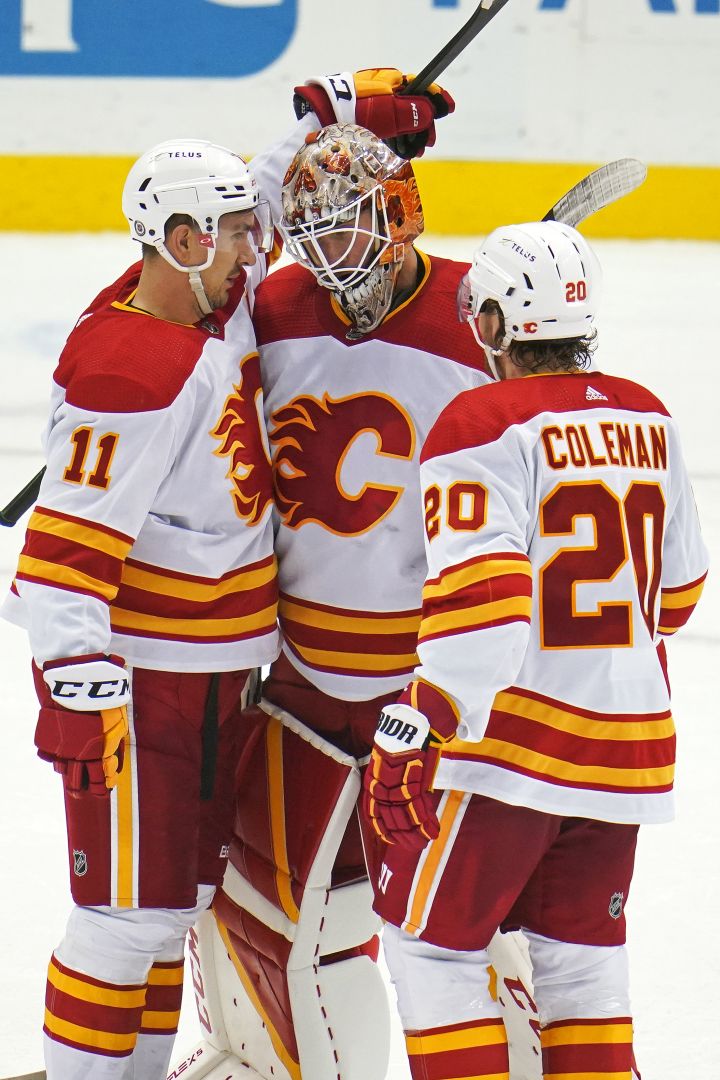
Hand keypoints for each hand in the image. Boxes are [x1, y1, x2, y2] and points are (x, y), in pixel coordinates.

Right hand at [35, 655, 130, 797]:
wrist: (80, 681)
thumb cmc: (106, 698)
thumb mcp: (119, 722)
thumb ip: (115, 741)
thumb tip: (114, 757)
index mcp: (99, 754)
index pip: (102, 781)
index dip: (105, 787)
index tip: (107, 789)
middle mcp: (78, 756)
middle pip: (79, 783)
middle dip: (85, 788)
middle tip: (88, 789)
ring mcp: (60, 747)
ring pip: (62, 770)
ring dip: (70, 771)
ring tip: (75, 769)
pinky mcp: (47, 737)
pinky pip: (47, 755)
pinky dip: (53, 756)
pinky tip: (60, 753)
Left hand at [293, 68, 454, 158]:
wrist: (321, 120)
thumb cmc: (355, 113)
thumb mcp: (388, 111)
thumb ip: (412, 111)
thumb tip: (430, 111)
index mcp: (390, 80)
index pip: (420, 85)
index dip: (436, 97)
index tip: (448, 109)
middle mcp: (382, 90)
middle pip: (412, 105)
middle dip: (424, 123)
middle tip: (429, 143)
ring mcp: (373, 105)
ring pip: (401, 118)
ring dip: (412, 135)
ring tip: (416, 152)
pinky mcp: (364, 121)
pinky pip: (388, 128)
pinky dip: (397, 139)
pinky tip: (401, 152)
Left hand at [363, 701, 447, 849]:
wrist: (424, 706)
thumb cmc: (414, 725)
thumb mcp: (402, 751)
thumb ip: (402, 771)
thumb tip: (411, 788)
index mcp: (378, 768)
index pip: (373, 805)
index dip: (382, 825)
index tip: (390, 838)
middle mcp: (383, 772)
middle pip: (387, 811)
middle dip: (400, 832)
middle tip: (413, 845)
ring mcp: (398, 772)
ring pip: (402, 810)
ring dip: (414, 830)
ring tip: (423, 842)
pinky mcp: (414, 770)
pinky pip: (417, 801)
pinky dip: (425, 820)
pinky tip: (432, 830)